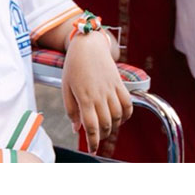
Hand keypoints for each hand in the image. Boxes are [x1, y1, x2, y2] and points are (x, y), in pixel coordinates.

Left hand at [60, 30, 133, 155]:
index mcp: (84, 97)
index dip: (93, 142)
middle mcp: (100, 95)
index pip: (91, 127)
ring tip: (106, 129)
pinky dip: (126, 115)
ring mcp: (111, 89)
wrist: (88, 45)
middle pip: (106, 124)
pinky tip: (120, 118)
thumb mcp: (65, 87)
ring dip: (113, 127)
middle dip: (102, 136)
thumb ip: (71, 109)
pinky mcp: (119, 84)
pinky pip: (128, 104)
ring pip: (118, 117)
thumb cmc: (73, 66)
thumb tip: (76, 128)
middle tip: (97, 139)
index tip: (92, 150)